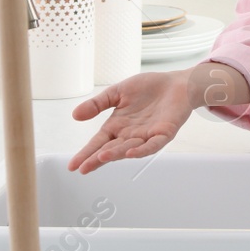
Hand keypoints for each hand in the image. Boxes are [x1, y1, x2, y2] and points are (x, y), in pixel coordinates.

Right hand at [68, 68, 196, 172]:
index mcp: (117, 125)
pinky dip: (142, 150)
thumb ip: (97, 104)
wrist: (177, 83)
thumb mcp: (117, 92)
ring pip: (129, 148)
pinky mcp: (164, 133)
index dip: (86, 153)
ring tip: (101, 157)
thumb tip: (75, 114)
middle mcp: (130, 134)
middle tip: (83, 167)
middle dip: (96, 158)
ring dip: (116, 153)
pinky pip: (153, 145)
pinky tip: (131, 153)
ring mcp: (147, 135)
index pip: (98, 142)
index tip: (73, 165)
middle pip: (111, 149)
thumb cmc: (149, 88)